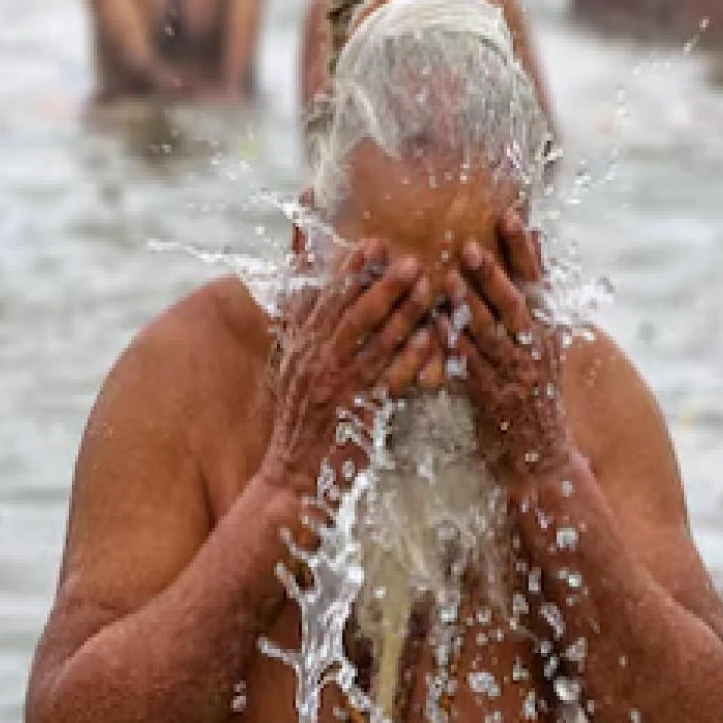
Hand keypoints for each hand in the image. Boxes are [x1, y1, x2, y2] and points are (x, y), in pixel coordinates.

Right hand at [262, 240, 440, 499]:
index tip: (373, 243)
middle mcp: (318, 364)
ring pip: (375, 344)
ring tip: (430, 289)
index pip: (326, 301)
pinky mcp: (359, 414)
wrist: (294, 479)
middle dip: (383, 286)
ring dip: (405, 315)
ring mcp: (339, 389)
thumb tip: (307, 289)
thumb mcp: (292, 369)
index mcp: (303, 349)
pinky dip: (410, 359)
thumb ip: (301, 329)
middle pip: (353, 316)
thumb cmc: (300, 421)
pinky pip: (389, 381)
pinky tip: (431, 340)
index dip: (350, 271)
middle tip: (412, 260)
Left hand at [445, 214, 571, 484]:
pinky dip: (453, 346)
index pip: (537, 282)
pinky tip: (434, 328)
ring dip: (469, 307)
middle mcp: (533, 348)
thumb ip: (536, 289)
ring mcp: (513, 373)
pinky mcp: (491, 397)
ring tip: (449, 281)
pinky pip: (469, 368)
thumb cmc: (535, 386)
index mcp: (546, 328)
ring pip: (491, 335)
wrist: (539, 452)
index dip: (523, 250)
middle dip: (492, 276)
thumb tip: (536, 237)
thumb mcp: (545, 337)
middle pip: (514, 306)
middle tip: (469, 247)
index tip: (509, 216)